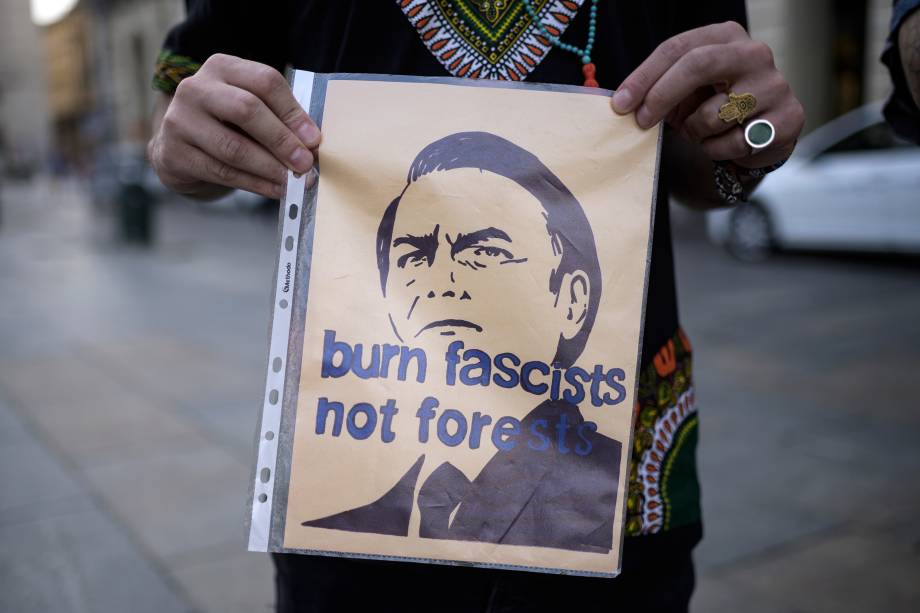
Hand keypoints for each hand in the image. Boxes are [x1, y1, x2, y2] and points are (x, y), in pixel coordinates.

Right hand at [148, 54, 319, 198]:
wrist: (180, 148)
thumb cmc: (226, 125)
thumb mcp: (250, 109)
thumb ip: (279, 118)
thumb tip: (312, 143)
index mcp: (222, 67)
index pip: (264, 82)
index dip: (292, 112)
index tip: (314, 139)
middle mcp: (196, 88)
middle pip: (246, 109)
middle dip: (281, 140)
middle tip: (305, 163)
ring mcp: (180, 120)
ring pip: (233, 147)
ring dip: (269, 168)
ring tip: (293, 181)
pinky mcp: (174, 153)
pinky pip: (222, 172)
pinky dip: (254, 183)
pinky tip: (274, 190)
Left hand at [611, 21, 803, 167]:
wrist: (761, 132)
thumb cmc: (716, 104)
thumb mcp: (687, 90)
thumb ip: (660, 88)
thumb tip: (622, 103)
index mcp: (725, 37)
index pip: (678, 48)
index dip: (644, 76)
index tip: (620, 103)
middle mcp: (754, 54)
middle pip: (698, 65)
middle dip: (662, 95)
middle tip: (642, 121)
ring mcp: (775, 85)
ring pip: (714, 114)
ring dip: (694, 131)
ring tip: (701, 132)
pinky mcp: (787, 118)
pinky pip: (734, 142)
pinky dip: (717, 150)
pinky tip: (724, 143)